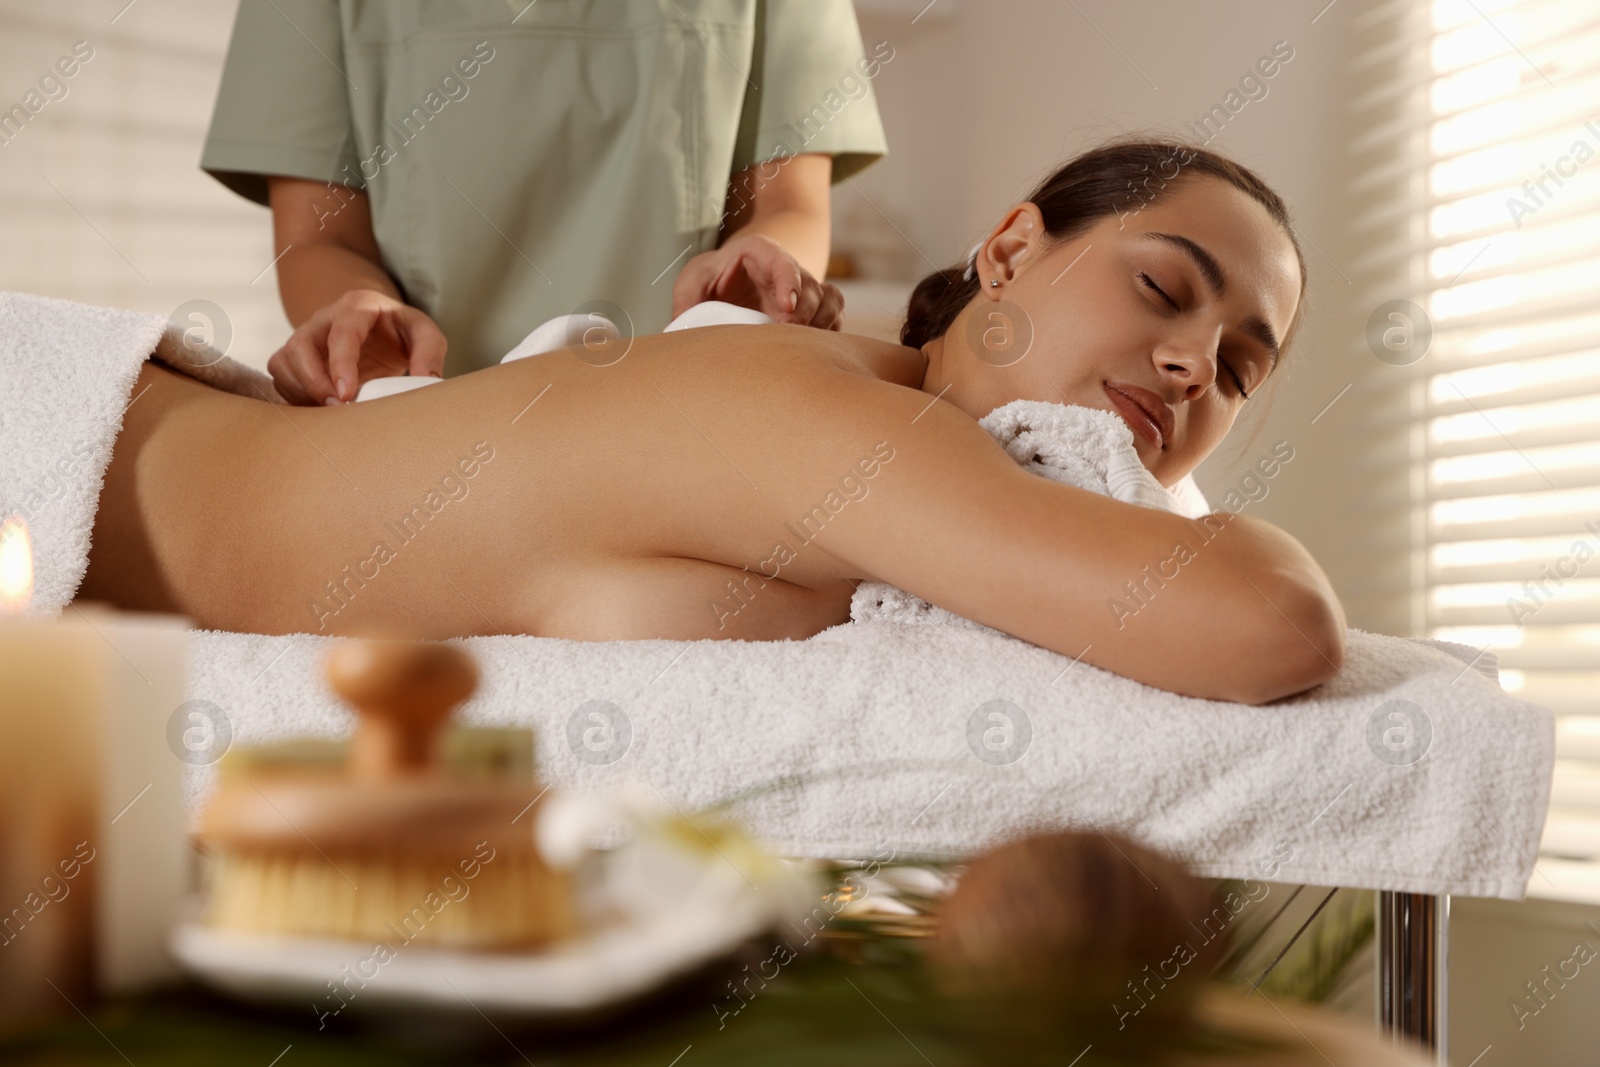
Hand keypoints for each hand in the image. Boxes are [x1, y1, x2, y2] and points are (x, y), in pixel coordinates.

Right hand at [266, 289, 447, 405]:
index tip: (347, 394)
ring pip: (284, 361)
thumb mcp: (425, 334)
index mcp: (358, 307)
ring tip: (330, 411)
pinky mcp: (295, 355)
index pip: (342, 332)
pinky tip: (317, 407)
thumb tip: (426, 381)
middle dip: (315, 382)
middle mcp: (325, 317)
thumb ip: (430, 353)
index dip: (341, 364)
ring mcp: (306, 335)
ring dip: (302, 391)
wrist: (380, 328)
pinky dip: (293, 394)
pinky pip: (279, 374)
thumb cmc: (401, 331)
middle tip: (339, 408)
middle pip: (301, 346)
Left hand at [671, 233, 843, 329]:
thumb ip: (687, 300)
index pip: (782, 261)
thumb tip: (677, 332)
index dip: (787, 282)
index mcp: (761, 253)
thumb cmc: (713, 278)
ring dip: (821, 322)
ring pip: (830, 299)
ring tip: (804, 345)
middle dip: (804, 312)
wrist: (731, 281)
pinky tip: (814, 349)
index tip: (786, 306)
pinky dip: (830, 331)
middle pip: (810, 286)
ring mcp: (804, 290)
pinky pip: (834, 316)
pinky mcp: (812, 310)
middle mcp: (789, 269)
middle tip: (788, 334)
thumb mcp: (694, 280)